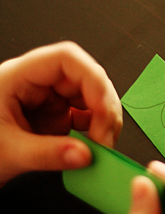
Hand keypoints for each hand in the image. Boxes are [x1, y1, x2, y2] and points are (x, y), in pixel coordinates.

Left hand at [0, 41, 122, 185]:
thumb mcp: (5, 152)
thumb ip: (47, 154)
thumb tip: (85, 154)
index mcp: (19, 76)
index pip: (67, 58)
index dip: (92, 77)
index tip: (102, 107)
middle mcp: (37, 84)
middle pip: (85, 79)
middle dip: (103, 106)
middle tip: (106, 136)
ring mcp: (47, 100)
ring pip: (91, 98)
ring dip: (103, 120)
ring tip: (102, 144)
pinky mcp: (53, 118)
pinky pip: (85, 117)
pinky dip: (95, 131)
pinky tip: (94, 146)